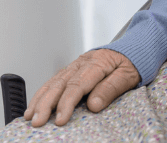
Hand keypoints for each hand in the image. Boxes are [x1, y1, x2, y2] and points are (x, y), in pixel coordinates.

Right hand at [23, 49, 139, 126]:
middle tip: (37, 122)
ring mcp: (77, 64)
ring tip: (30, 116)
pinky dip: (44, 92)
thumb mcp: (129, 76)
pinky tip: (36, 104)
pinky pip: (55, 79)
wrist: (136, 45)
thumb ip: (111, 89)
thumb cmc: (133, 61)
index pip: (77, 85)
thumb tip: (93, 105)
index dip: (66, 103)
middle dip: (46, 104)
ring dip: (40, 99)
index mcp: (97, 63)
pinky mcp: (73, 68)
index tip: (60, 120)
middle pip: (60, 83)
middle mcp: (83, 62)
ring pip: (54, 81)